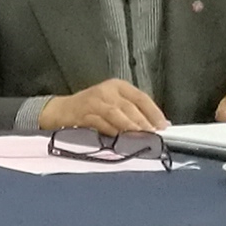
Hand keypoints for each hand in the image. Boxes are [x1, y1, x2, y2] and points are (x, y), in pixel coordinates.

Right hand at [44, 79, 169, 136]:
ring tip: (140, 136)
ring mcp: (95, 102)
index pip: (140, 97)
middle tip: (153, 134)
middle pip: (129, 106)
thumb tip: (156, 124)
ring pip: (117, 114)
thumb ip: (133, 111)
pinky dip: (113, 132)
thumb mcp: (113, 102)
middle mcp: (107, 91)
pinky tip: (121, 139)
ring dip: (130, 127)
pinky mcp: (85, 114)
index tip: (163, 124)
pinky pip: (102, 124)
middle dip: (143, 122)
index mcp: (117, 86)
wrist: (62, 110)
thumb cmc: (91, 108)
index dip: (153, 111)